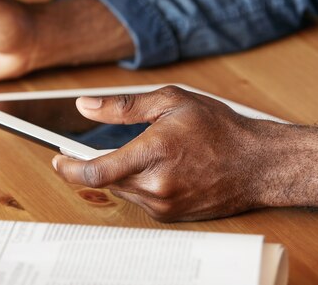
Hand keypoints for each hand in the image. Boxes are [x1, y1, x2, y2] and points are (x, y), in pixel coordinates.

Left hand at [52, 86, 317, 221]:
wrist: (260, 164)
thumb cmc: (220, 129)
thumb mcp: (171, 102)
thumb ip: (122, 106)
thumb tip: (85, 106)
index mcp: (153, 153)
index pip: (96, 169)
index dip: (68, 166)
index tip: (56, 158)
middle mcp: (156, 186)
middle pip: (106, 179)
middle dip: (97, 163)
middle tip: (99, 145)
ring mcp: (164, 205)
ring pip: (122, 190)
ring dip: (120, 173)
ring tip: (146, 152)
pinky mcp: (172, 215)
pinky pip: (141, 200)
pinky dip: (138, 183)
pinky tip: (159, 167)